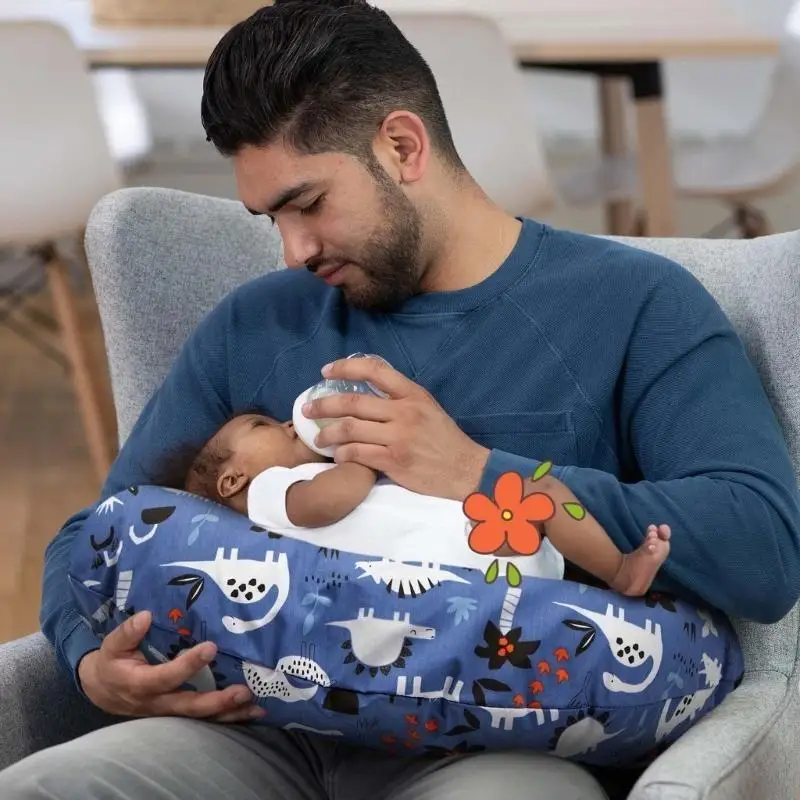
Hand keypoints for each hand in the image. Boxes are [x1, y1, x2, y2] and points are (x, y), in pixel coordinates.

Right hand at [78, 610, 263, 722]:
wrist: (103, 691)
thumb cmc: (112, 663)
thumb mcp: (112, 645)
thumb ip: (127, 632)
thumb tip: (146, 616)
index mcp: (140, 684)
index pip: (167, 677)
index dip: (188, 665)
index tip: (211, 647)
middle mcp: (157, 703)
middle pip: (190, 706)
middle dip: (217, 701)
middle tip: (243, 691)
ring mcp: (169, 712)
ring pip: (201, 718)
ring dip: (229, 713)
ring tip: (256, 707)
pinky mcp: (179, 713)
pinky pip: (204, 719)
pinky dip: (227, 717)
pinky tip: (250, 711)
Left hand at [303, 356, 489, 499]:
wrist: (464, 470)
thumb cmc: (444, 439)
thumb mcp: (427, 408)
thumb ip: (400, 398)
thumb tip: (367, 390)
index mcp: (413, 394)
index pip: (375, 370)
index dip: (345, 367)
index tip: (326, 371)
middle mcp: (405, 411)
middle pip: (353, 401)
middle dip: (324, 404)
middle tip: (309, 408)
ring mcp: (398, 437)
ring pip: (350, 429)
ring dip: (328, 433)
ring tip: (319, 438)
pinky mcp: (394, 461)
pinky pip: (357, 453)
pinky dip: (343, 454)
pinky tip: (339, 455)